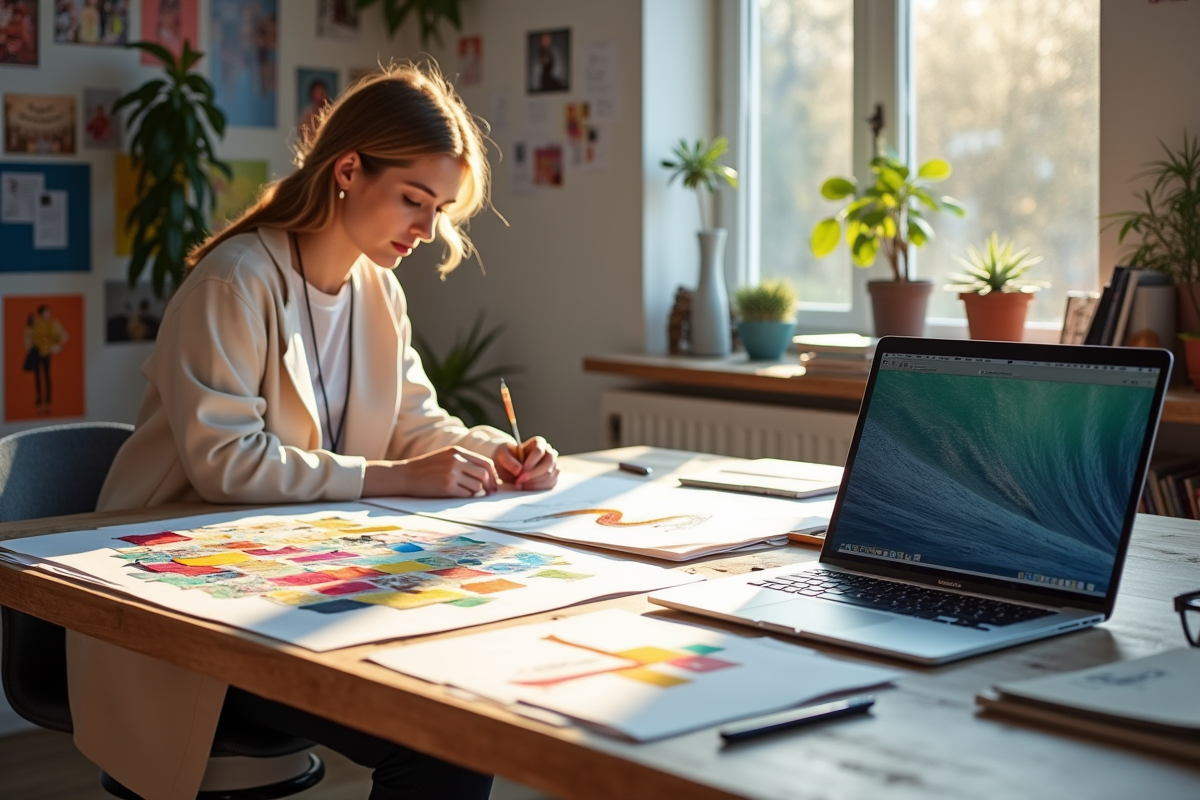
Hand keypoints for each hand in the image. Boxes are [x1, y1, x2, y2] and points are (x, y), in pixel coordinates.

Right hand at [362, 446, 498, 497]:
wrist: (405, 475)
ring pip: (477, 486)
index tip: (493, 484)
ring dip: (475, 492)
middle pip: (484, 474)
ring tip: (466, 492)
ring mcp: (452, 473)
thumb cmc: (426, 468)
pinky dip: (466, 496)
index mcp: (458, 451)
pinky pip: (466, 494)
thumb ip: (464, 461)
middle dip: (489, 486)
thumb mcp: (446, 457)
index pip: (485, 463)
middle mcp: (456, 460)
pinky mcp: (447, 486)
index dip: (493, 475)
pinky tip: (458, 494)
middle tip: (488, 493)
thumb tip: (486, 475)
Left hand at [493, 436, 557, 490]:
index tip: (520, 473)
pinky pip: (550, 484)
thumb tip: (519, 470)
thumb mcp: (501, 455)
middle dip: (533, 475)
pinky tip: (525, 487)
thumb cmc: (505, 457)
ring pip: (550, 475)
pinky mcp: (552, 477)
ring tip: (519, 484)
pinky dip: (537, 488)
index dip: (530, 463)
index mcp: (539, 442)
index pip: (539, 451)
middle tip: (519, 481)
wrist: (508, 466)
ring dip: (534, 483)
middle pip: (548, 464)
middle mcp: (549, 452)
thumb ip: (508, 461)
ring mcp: (552, 465)